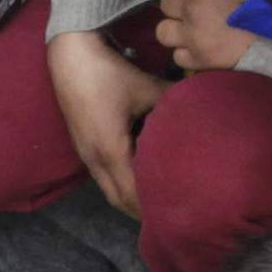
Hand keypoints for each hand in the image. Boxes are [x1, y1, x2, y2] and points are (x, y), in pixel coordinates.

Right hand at [45, 30, 167, 217]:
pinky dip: (121, 182)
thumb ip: (176, 103)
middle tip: (169, 214)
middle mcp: (95, 159)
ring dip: (130, 196)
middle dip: (140, 210)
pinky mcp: (83, 145)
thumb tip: (202, 110)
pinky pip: (104, 175)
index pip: (132, 194)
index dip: (151, 207)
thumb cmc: (107, 73)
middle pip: (118, 199)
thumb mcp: (147, 87)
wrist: (69, 56)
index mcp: (111, 150)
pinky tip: (139, 175)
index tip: (175, 215)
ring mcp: (86, 154)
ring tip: (157, 199)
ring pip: (109, 188)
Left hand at [157, 0, 245, 74]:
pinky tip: (201, 50)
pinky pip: (178, 56)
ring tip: (191, 31)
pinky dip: (187, 54)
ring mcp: (191, 34)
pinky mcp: (197, 58)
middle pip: (166, 3)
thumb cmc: (266, 2)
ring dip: (175, 31)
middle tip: (196, 10)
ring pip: (163, 31)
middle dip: (178, 6)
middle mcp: (191, 7)